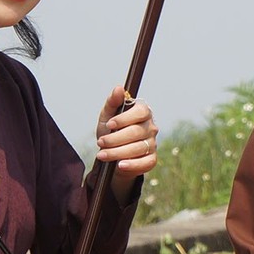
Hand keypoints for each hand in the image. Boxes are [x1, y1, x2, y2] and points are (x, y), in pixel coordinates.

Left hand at [95, 86, 157, 202]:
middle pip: (136, 132)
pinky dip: (132, 165)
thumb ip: (112, 102)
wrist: (112, 154)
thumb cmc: (111, 131)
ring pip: (138, 148)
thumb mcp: (107, 116)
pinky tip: (119, 165)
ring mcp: (153, 144)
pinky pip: (145, 163)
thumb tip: (119, 88)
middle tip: (100, 142)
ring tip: (102, 154)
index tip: (109, 124)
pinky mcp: (151, 159)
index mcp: (143, 112)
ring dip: (117, 152)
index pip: (140, 112)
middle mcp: (151, 127)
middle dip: (115, 138)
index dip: (124, 118)